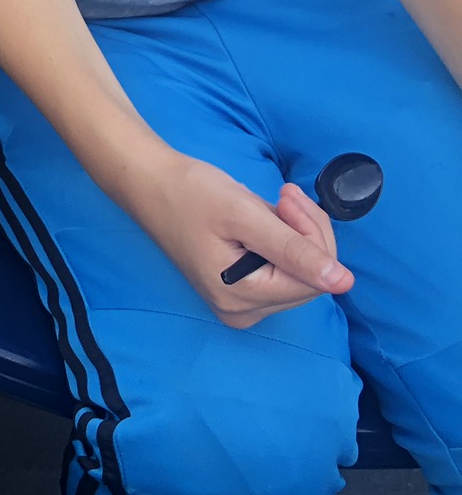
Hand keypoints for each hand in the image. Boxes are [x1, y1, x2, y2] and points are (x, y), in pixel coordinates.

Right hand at [126, 151, 350, 327]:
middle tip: (283, 194)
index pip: (313, 279)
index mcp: (242, 299)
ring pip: (301, 273)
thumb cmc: (190, 193)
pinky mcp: (241, 290)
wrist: (150, 183)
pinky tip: (266, 218)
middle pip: (309, 279)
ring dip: (297, 232)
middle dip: (306, 232)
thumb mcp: (245, 215)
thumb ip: (294, 250)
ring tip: (273, 203)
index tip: (287, 196)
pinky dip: (285, 240)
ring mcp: (242, 304)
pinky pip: (284, 270)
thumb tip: (344, 282)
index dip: (311, 234)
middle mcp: (243, 312)